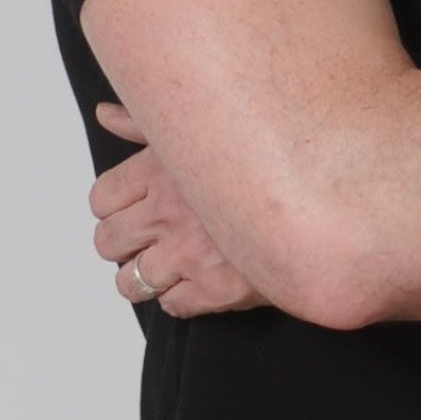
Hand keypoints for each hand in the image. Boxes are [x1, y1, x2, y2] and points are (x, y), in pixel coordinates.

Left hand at [89, 102, 263, 316]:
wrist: (319, 203)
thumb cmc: (260, 161)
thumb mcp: (198, 129)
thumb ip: (144, 124)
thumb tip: (104, 113)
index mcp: (159, 171)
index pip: (101, 200)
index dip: (111, 210)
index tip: (129, 212)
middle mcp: (168, 213)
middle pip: (109, 242)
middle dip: (121, 245)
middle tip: (142, 242)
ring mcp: (190, 254)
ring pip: (132, 282)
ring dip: (141, 278)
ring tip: (161, 269)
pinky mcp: (215, 289)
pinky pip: (172, 305)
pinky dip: (177, 299)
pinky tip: (193, 283)